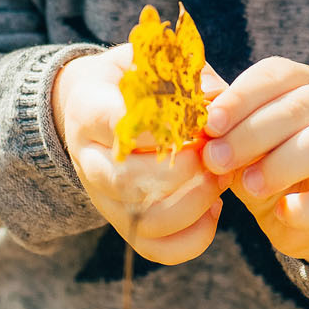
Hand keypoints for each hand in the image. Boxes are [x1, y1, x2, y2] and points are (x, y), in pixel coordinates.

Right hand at [52, 46, 225, 264]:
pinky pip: (155, 248)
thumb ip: (183, 73)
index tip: (195, 121)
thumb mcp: (149, 60)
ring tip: (220, 180)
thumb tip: (219, 98)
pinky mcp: (122, 223)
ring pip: (143, 220)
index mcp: (91, 111)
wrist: (89, 109)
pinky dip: (193, 237)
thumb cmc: (130, 81)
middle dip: (183, 172)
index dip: (162, 129)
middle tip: (214, 154)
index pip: (118, 126)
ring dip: (193, 204)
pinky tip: (214, 209)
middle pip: (128, 181)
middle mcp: (90, 160)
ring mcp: (104, 197)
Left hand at [201, 57, 308, 264]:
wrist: (302, 218)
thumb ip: (217, 115)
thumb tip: (189, 86)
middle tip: (217, 159)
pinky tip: (284, 212)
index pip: (276, 74)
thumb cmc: (264, 164)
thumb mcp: (237, 139)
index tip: (210, 124)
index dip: (242, 97)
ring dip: (284, 162)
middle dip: (253, 133)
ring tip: (250, 186)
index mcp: (302, 82)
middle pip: (302, 105)